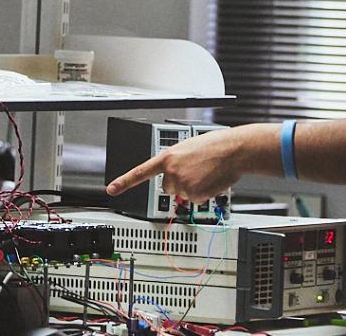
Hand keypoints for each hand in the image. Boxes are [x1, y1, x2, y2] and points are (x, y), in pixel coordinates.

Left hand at [105, 125, 258, 199]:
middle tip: (196, 170)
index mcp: (168, 157)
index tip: (111, 189)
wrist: (234, 150)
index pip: (140, 172)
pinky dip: (204, 193)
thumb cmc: (216, 145)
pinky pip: (196, 199)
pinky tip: (211, 180)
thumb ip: (176, 162)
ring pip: (184, 194)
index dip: (124, 182)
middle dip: (180, 182)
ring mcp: (182, 184)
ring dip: (195, 187)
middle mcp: (171, 171)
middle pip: (169, 187)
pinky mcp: (194, 194)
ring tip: (206, 172)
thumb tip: (175, 177)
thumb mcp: (188, 147)